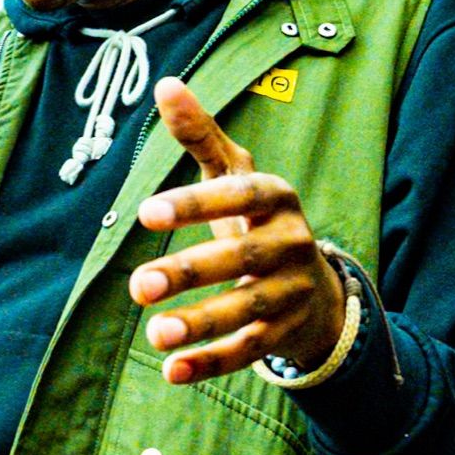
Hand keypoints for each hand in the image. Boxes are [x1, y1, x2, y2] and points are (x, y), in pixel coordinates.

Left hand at [129, 78, 346, 384]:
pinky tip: (171, 371)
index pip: (238, 195)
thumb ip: (200, 133)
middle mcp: (290, 243)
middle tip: (137, 286)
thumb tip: (165, 83)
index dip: (195, 204)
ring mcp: (290, 292)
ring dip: (200, 324)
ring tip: (154, 334)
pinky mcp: (283, 335)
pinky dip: (210, 364)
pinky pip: (247, 352)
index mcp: (276, 198)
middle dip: (188, 273)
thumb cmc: (257, 219)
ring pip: (246, 310)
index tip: (145, 212)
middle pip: (240, 259)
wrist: (316, 289)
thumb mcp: (235, 174)